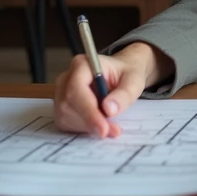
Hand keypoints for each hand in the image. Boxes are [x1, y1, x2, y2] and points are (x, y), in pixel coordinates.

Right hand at [53, 42, 167, 137]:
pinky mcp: (62, 107)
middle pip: (68, 105)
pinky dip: (83, 129)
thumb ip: (124, 94)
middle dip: (89, 122)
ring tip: (110, 127)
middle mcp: (67, 78)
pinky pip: (66, 123)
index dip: (88, 111)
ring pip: (65, 116)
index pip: (76, 89)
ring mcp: (62, 93)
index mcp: (82, 64)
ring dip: (87, 127)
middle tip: (112, 131)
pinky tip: (99, 125)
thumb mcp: (134, 80)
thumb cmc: (127, 73)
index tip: (103, 128)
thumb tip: (109, 110)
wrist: (122, 74)